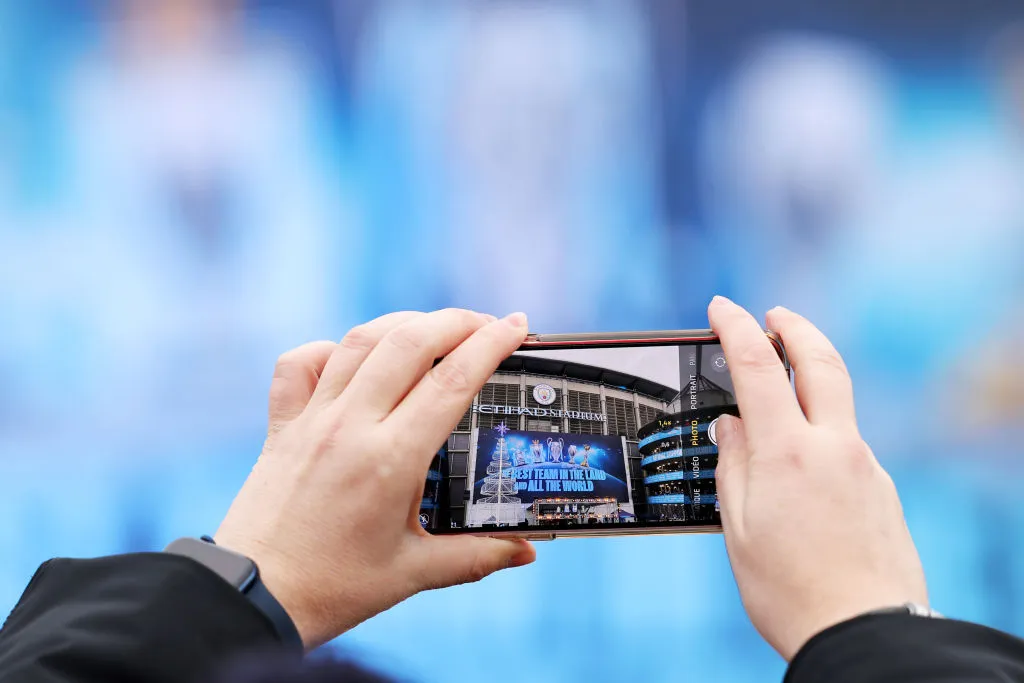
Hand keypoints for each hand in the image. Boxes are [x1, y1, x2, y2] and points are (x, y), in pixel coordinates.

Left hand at [214, 309, 535, 648]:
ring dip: (404, 323)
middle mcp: (351, 426)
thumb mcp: (413, 573)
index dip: (491, 345)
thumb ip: (477, 557)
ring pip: (361, 341)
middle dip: (456, 321)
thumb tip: (527, 553)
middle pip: (410, 342)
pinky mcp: (281, 425)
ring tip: (435, 327)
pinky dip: (331, 348)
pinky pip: (301, 363)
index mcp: (391, 460)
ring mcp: (313, 420)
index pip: (452, 381)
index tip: (517, 325)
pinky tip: (354, 356)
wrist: (253, 597)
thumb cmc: (333, 588)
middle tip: (487, 322)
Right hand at [709, 296, 927, 660]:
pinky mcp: (881, 489)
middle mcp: (833, 448)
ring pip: (837, 403)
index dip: (735, 328)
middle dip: (796, 327)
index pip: (758, 367)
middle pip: (821, 362)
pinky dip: (823, 431)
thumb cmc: (791, 592)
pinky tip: (803, 460)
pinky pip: (847, 443)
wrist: (864, 633)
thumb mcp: (739, 528)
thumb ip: (733, 466)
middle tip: (774, 313)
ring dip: (811, 379)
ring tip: (781, 388)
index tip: (721, 308)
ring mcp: (864, 466)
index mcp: (788, 453)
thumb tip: (731, 426)